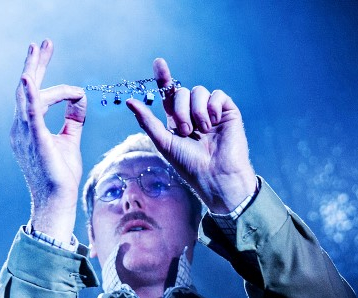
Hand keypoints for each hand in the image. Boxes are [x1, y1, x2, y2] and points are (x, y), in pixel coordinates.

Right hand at [10, 39, 86, 241]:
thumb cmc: (60, 176)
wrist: (56, 201)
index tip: (78, 91)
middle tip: (43, 44)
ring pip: (29, 95)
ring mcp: (25, 134)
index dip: (54, 84)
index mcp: (28, 128)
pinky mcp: (36, 141)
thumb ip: (74, 120)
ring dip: (36, 70)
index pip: (37, 97)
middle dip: (36, 64)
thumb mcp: (70, 141)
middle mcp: (21, 128)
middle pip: (26, 88)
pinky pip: (31, 114)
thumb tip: (82, 99)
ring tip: (41, 49)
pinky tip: (29, 79)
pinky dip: (31, 96)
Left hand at [126, 58, 256, 213]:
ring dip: (196, 111)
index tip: (159, 62)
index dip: (164, 78)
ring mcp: (211, 112)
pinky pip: (217, 95)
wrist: (216, 176)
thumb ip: (147, 121)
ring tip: (201, 131)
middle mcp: (194, 114)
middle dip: (181, 110)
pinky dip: (212, 106)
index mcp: (178, 120)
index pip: (169, 94)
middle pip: (183, 92)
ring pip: (199, 91)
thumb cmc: (190, 165)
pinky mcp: (228, 112)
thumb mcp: (163, 142)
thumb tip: (129, 101)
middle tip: (186, 131)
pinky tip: (214, 122)